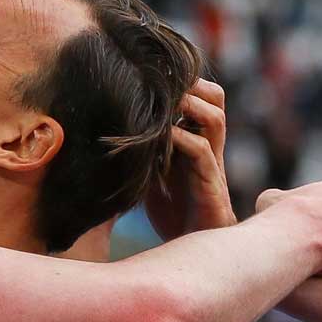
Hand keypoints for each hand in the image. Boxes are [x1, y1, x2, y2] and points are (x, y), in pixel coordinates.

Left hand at [145, 79, 233, 238]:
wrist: (193, 250)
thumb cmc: (173, 211)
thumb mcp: (153, 171)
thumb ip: (144, 149)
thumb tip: (107, 127)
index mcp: (198, 138)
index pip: (202, 95)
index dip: (183, 80)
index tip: (150, 71)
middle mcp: (210, 146)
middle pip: (215, 97)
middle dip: (190, 84)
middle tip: (159, 81)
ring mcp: (213, 164)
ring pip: (215, 117)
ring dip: (187, 105)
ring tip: (162, 102)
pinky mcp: (211, 185)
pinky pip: (202, 152)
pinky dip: (179, 140)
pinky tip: (158, 139)